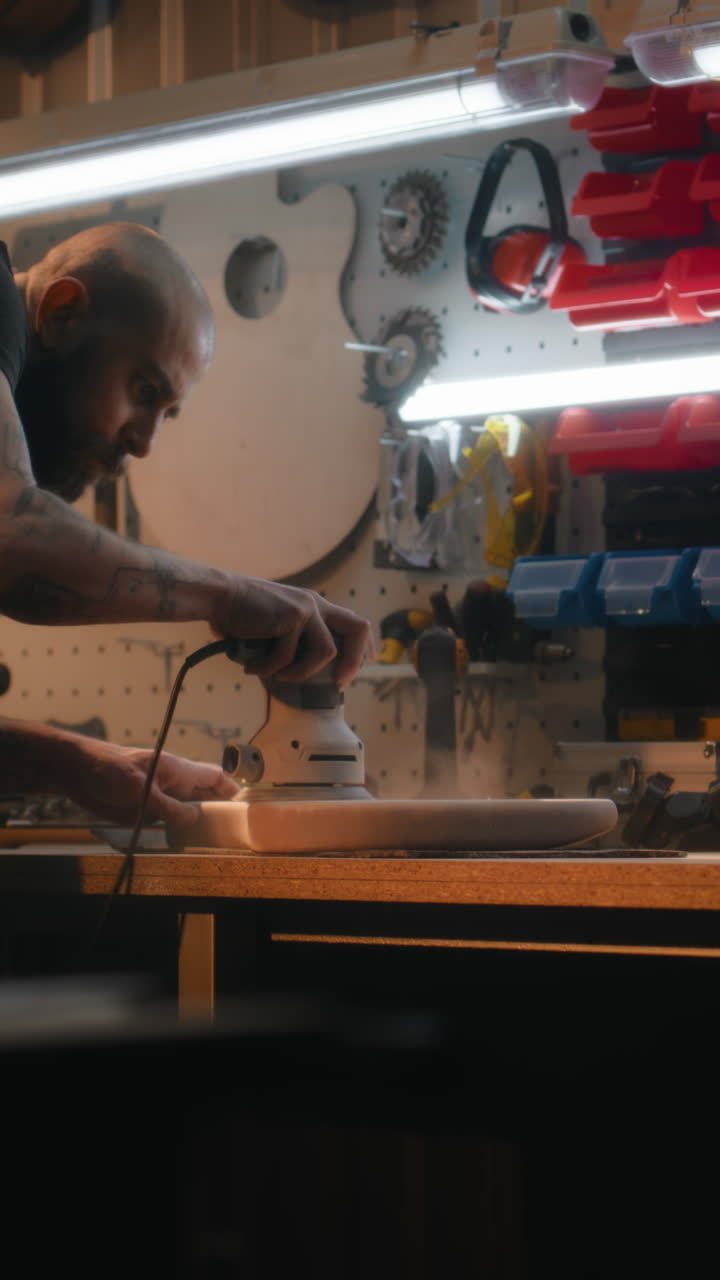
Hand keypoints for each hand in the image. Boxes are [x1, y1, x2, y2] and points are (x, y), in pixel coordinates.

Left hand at [61, 738, 237, 828]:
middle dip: (220, 811)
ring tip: (217, 843)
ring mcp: (161, 798)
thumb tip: (192, 819)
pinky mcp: (148, 811)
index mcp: (178, 770)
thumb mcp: (140, 788)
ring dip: (200, 825)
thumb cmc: (108, 769)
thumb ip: (166, 805)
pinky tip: (187, 845)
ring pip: (189, 812)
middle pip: (205, 797)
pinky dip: (180, 833)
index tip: (246, 806)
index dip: (232, 789)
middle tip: (235, 831)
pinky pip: (171, 823)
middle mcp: (174, 784)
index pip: (214, 777)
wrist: (78, 774)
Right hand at [214, 577, 374, 687]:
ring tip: (274, 675)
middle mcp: (316, 604)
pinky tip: (252, 669)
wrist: (219, 595)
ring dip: (299, 673)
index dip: (364, 646)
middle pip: (358, 630)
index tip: (367, 664)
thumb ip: (295, 641)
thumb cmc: (241, 613)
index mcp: (315, 605)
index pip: (354, 622)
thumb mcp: (277, 625)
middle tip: (339, 683)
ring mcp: (306, 610)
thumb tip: (305, 673)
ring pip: (324, 654)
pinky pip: (289, 658)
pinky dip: (269, 670)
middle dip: (354, 662)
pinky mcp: (292, 618)